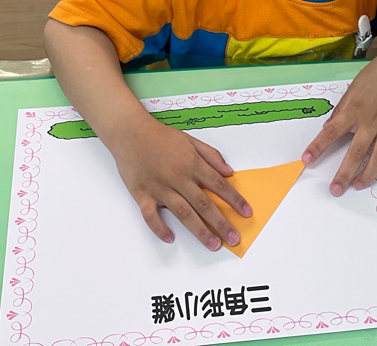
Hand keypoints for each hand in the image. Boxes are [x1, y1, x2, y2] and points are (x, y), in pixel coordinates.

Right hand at [109, 117, 251, 249]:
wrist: (129, 132)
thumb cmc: (160, 136)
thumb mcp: (190, 140)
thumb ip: (211, 156)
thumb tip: (229, 172)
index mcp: (191, 163)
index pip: (218, 184)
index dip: (234, 199)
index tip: (246, 212)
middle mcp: (178, 177)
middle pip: (203, 204)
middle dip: (221, 222)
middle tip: (234, 238)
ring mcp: (159, 187)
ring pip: (183, 213)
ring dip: (200, 230)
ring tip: (214, 244)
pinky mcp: (142, 194)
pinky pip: (151, 215)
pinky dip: (159, 228)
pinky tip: (170, 237)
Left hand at [302, 50, 376, 193]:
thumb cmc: (376, 77)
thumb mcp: (352, 90)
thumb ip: (342, 111)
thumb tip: (330, 129)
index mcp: (353, 110)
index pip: (330, 132)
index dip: (317, 147)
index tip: (306, 160)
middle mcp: (371, 122)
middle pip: (355, 153)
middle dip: (344, 174)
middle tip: (335, 190)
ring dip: (368, 175)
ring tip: (359, 186)